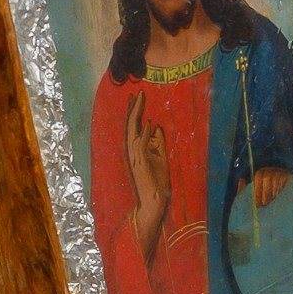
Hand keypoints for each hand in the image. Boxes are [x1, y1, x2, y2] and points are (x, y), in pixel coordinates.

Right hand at [125, 88, 171, 261]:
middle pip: (131, 124)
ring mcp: (135, 156)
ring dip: (137, 115)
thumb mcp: (161, 157)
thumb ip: (158, 143)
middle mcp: (133, 150)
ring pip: (133, 130)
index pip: (134, 126)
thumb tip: (156, 127)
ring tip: (140, 99)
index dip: (135, 111)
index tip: (137, 96)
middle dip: (134, 108)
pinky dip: (144, 133)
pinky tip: (149, 122)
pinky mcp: (141, 163)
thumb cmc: (157, 181)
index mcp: (137, 149)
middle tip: (137, 92)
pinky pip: (141, 145)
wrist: (154, 201)